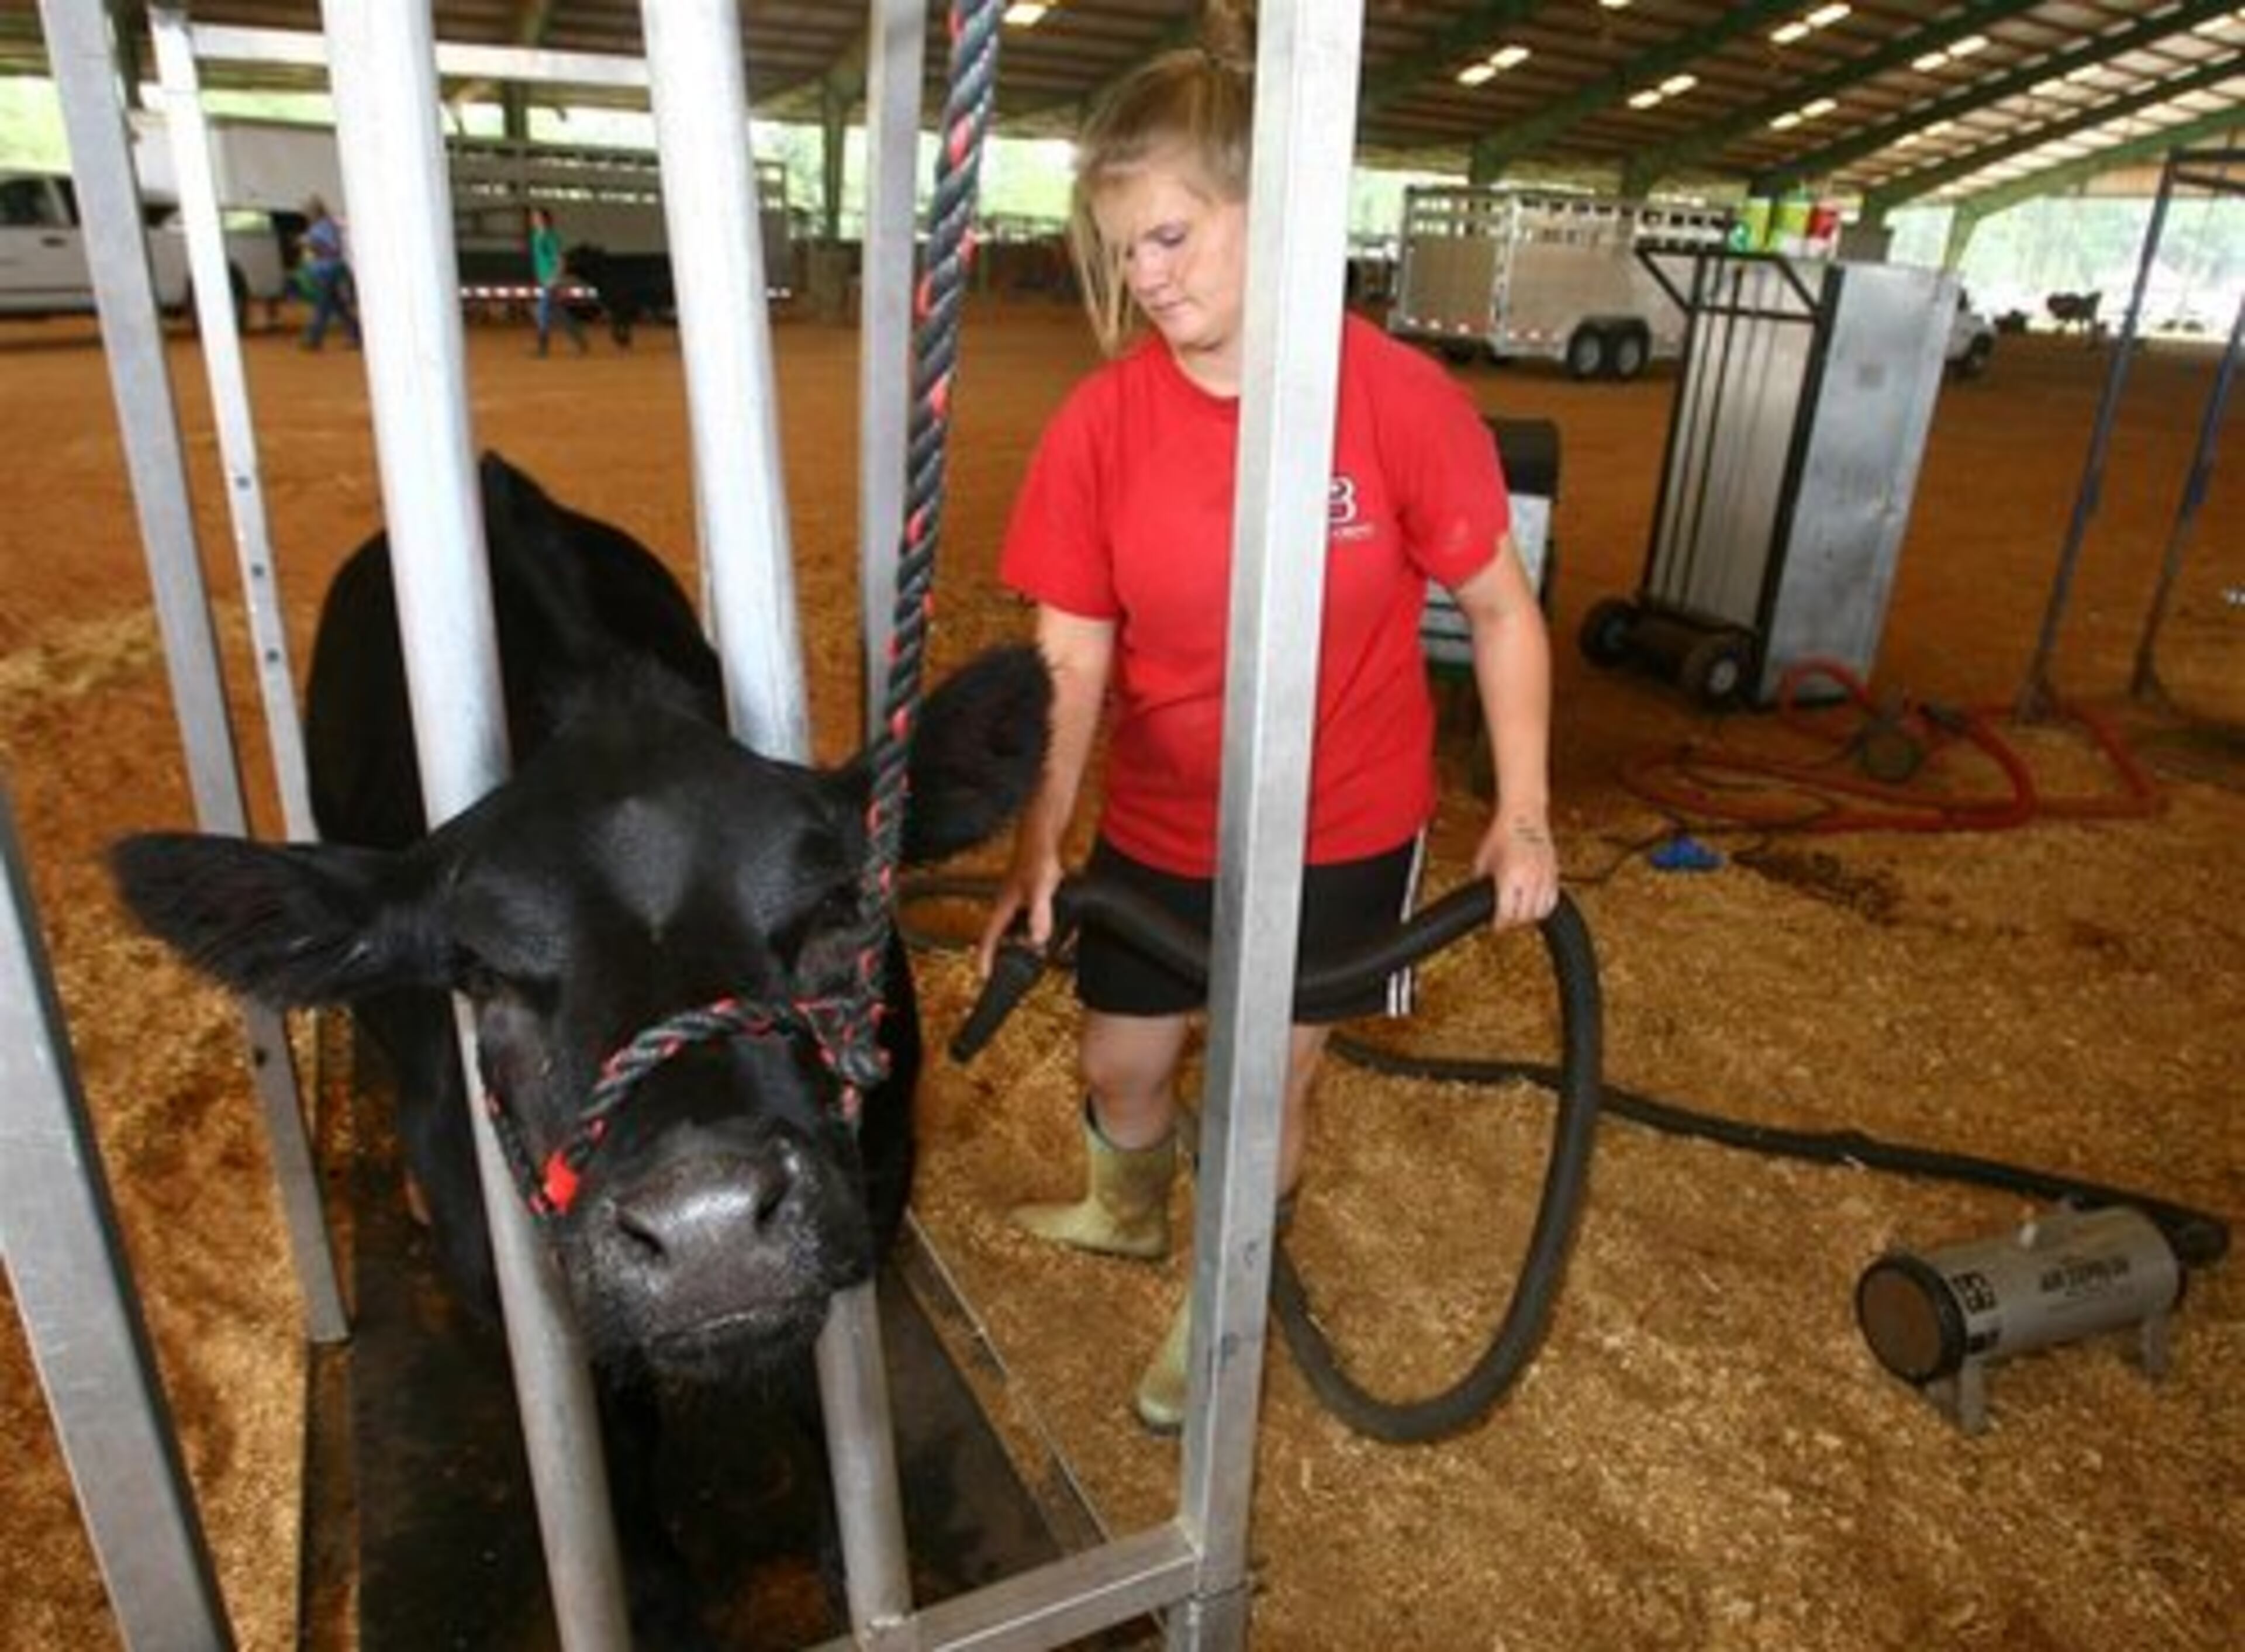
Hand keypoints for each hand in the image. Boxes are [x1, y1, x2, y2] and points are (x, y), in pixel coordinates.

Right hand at [974, 846, 1064, 979]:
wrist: (1042, 839)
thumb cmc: (1036, 859)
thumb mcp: (1039, 889)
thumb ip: (1038, 913)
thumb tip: (1037, 939)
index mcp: (1004, 907)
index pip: (988, 937)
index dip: (985, 957)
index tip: (984, 974)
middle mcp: (1008, 906)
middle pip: (1004, 937)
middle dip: (1011, 953)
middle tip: (1022, 967)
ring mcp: (1019, 902)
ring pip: (1019, 929)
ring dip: (1029, 941)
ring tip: (1043, 951)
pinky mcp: (1031, 897)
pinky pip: (1033, 919)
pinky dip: (1041, 928)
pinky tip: (1057, 930)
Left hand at [1471, 811, 1559, 930]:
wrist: (1524, 815)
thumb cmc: (1503, 832)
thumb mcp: (1483, 859)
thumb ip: (1481, 880)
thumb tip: (1477, 897)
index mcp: (1510, 875)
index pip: (1506, 913)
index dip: (1499, 924)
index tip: (1494, 926)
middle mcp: (1530, 877)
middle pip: (1525, 916)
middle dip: (1513, 922)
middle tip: (1505, 920)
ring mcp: (1544, 875)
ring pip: (1541, 911)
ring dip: (1529, 917)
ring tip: (1519, 914)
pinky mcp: (1554, 872)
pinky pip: (1553, 900)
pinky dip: (1544, 908)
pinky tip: (1535, 906)